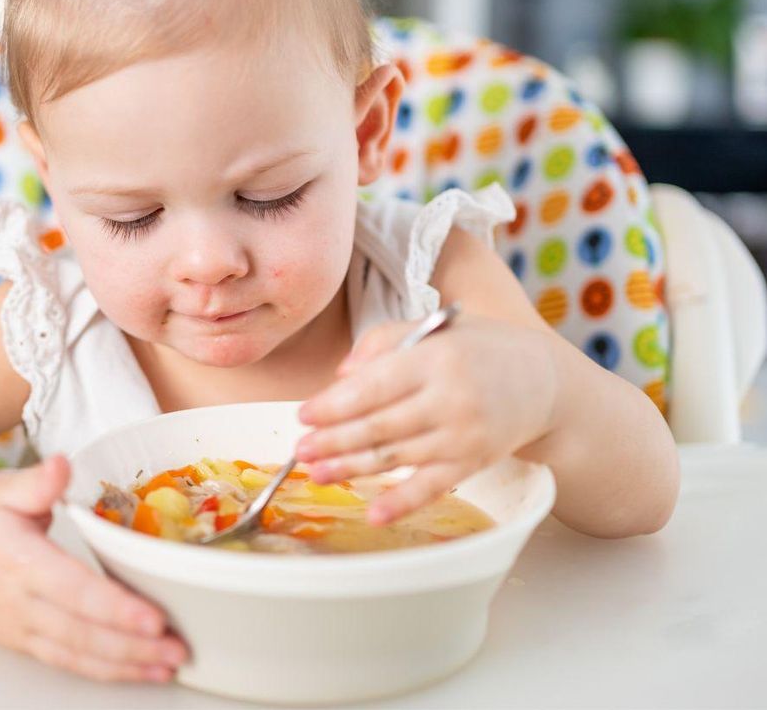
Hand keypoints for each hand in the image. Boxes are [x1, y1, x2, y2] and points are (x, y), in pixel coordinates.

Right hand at [0, 456, 188, 682]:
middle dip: (132, 646)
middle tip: (177, 648)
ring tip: (169, 664)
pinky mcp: (20, 641)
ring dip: (125, 665)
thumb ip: (36, 481)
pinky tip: (137, 668)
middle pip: (81, 633)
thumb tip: (63, 465)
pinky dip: (103, 669)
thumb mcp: (0, 488)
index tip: (152, 618)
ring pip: (76, 655)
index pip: (72, 590)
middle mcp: (17, 602)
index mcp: (17, 561)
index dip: (114, 608)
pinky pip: (66, 660)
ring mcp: (18, 628)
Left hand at [295, 313, 557, 525]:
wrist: (543, 381)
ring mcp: (463, 435)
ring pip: (396, 457)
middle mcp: (451, 398)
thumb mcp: (434, 328)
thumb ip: (383, 342)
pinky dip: (401, 503)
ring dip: (352, 468)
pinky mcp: (472, 463)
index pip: (374, 385)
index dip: (334, 404)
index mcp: (437, 358)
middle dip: (334, 440)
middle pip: (380, 425)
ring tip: (318, 473)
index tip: (303, 415)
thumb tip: (341, 376)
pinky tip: (373, 514)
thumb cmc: (479, 349)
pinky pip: (431, 487)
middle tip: (300, 450)